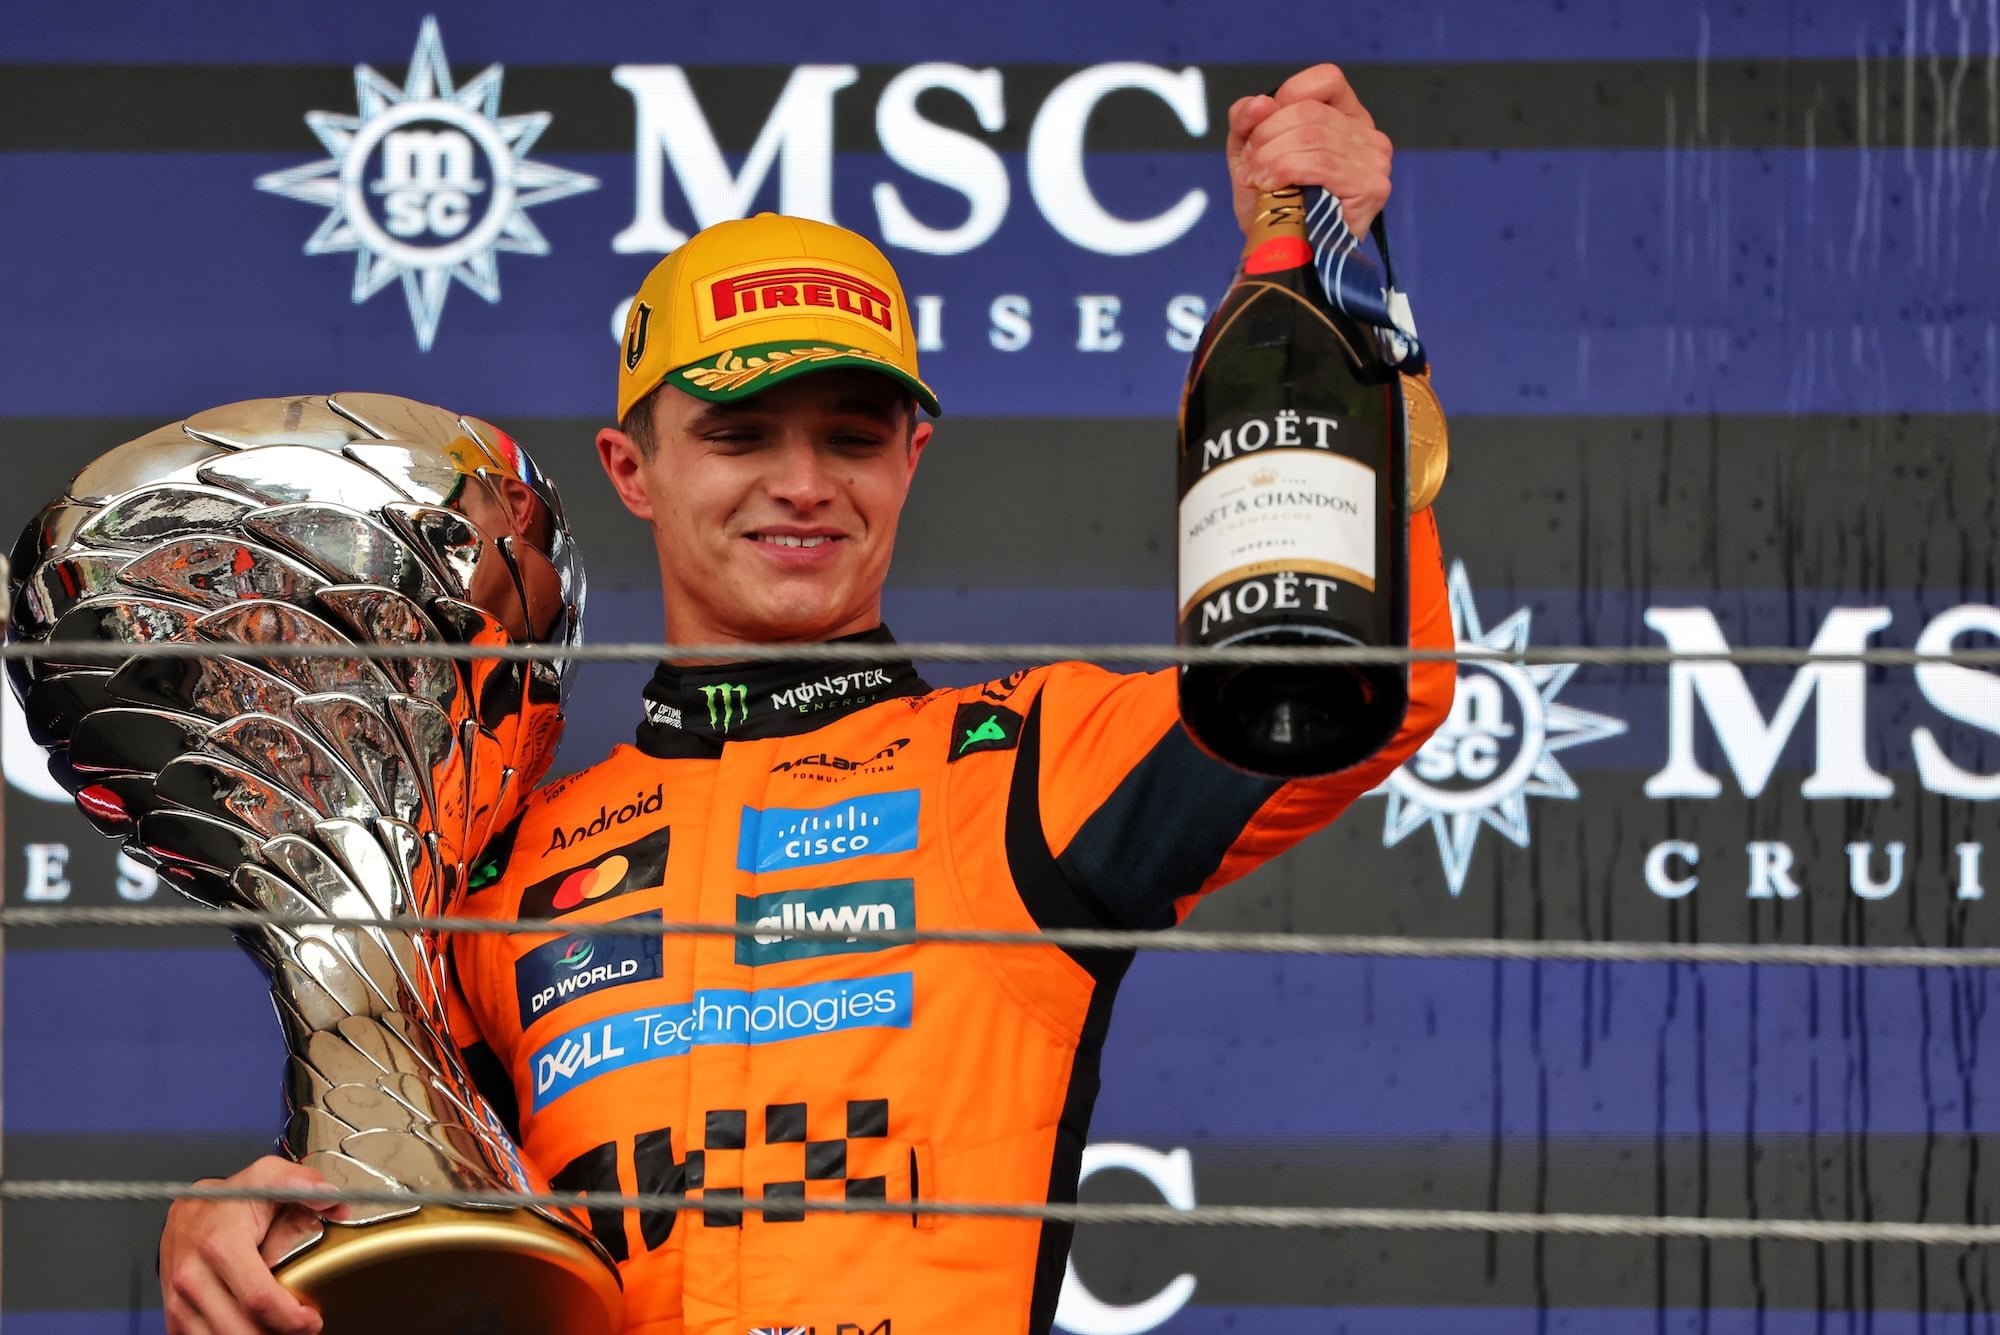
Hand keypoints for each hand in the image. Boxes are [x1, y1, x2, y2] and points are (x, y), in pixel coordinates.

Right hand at [161, 1156, 342, 1333]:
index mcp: (221, 1245)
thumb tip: (330, 1198)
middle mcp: (193, 1276)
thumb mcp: (267, 1178)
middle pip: (241, 1329)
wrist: (187, 1212)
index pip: (259, 1298)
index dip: (290, 1318)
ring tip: (279, 1328)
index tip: (311, 1319)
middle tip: (300, 1328)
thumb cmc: (229, 1200)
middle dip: (278, 1334)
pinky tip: (254, 1328)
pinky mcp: (173, 1316)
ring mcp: (178, 1300)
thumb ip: (302, 1184)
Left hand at [1227, 64, 1394, 239]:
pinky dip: (1286, 170)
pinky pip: (1322, 164)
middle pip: (1311, 112)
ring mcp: (1374, 159)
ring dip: (1272, 157)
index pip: (1327, 79)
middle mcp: (1367, 134)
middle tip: (1249, 165)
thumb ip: (1247, 121)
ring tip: (1255, 179)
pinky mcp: (1372, 186)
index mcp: (1346, 117)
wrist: (1281, 255)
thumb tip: (1261, 103)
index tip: (1261, 132)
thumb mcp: (1250, 153)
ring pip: (1313, 136)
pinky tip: (1270, 186)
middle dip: (1268, 136)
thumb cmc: (1271, 204)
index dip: (1287, 97)